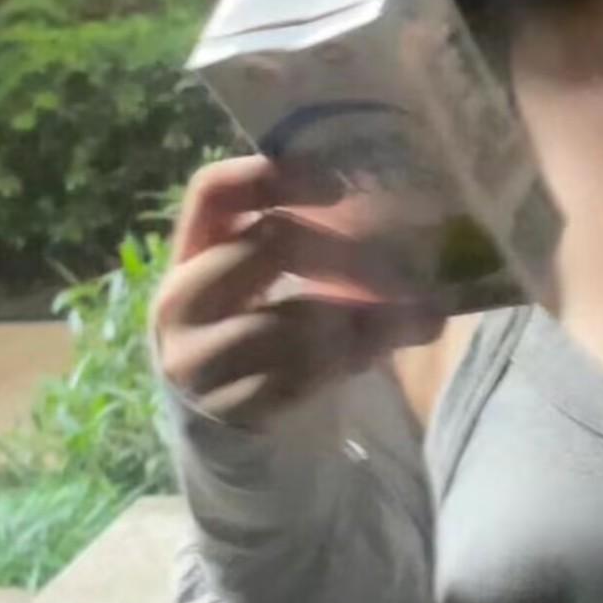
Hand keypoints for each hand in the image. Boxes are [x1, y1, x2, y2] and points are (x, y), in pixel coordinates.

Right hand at [151, 157, 444, 429]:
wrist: (225, 425)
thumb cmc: (262, 330)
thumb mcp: (274, 281)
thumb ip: (320, 246)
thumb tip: (418, 232)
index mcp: (193, 248)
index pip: (214, 191)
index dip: (270, 177)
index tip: (337, 186)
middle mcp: (183, 297)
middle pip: (264, 248)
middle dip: (342, 255)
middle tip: (400, 265)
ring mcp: (196, 357)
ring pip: (288, 321)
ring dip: (356, 317)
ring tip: (404, 317)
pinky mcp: (224, 408)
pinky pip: (298, 374)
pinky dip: (349, 358)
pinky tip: (379, 351)